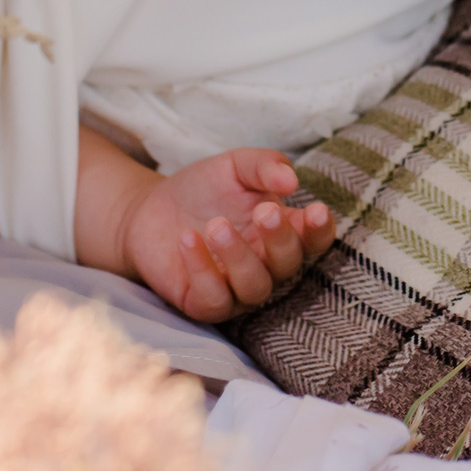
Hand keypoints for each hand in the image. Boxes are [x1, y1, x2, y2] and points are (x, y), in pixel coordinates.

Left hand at [120, 149, 333, 322]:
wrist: (150, 210)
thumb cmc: (203, 189)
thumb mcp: (235, 166)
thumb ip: (264, 166)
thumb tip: (291, 180)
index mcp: (282, 232)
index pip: (314, 239)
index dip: (320, 230)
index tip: (315, 211)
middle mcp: (266, 266)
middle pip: (288, 265)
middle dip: (280, 239)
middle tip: (265, 211)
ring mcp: (237, 289)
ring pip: (254, 287)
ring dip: (239, 257)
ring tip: (216, 225)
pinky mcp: (204, 304)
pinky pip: (214, 299)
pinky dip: (202, 270)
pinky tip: (188, 239)